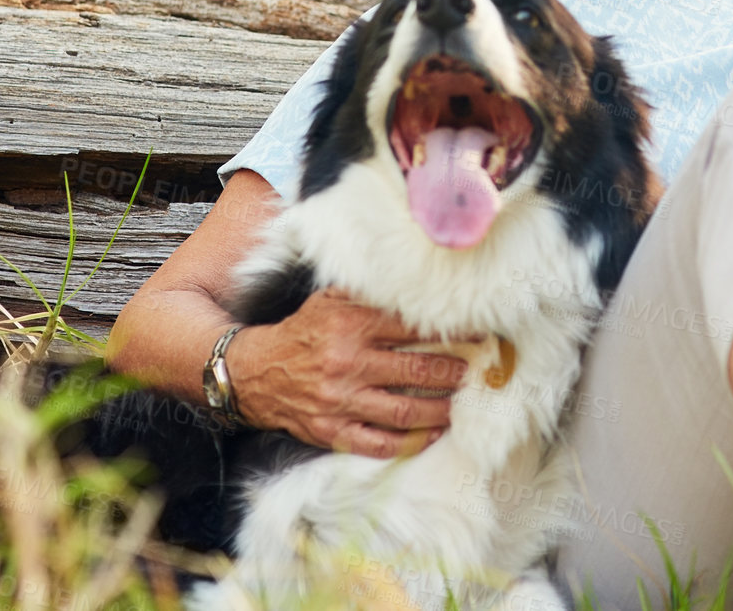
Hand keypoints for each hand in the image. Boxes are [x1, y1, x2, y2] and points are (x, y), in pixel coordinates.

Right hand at [226, 287, 470, 458]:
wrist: (254, 372)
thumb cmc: (302, 333)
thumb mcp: (329, 301)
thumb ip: (368, 296)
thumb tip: (413, 288)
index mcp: (349, 325)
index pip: (412, 328)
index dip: (450, 330)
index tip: (478, 333)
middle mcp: (347, 363)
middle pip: (415, 371)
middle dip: (453, 373)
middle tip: (475, 372)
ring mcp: (340, 401)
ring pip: (403, 411)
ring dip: (440, 410)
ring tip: (461, 405)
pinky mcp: (332, 431)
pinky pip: (379, 443)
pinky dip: (410, 443)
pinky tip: (432, 435)